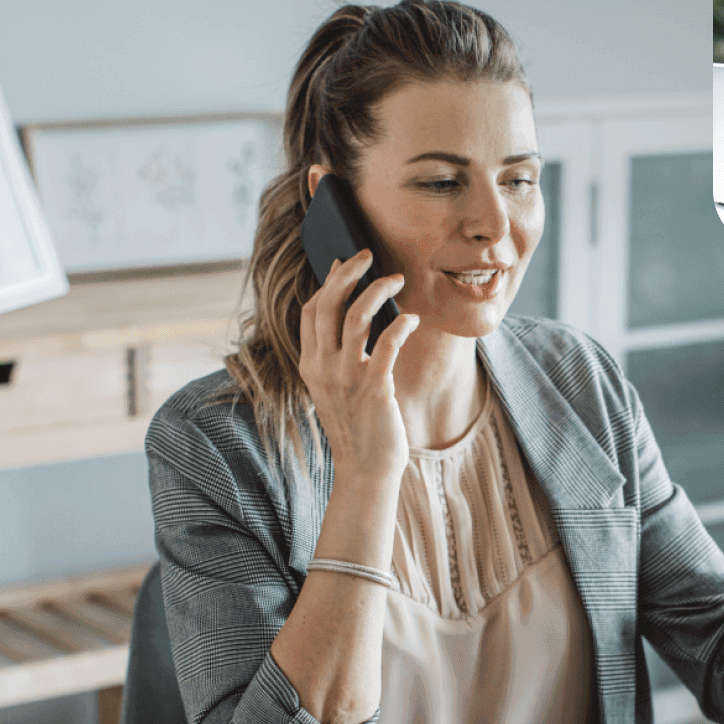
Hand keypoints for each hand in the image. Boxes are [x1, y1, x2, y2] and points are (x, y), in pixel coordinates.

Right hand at [298, 250, 419, 483]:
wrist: (366, 469)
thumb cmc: (358, 426)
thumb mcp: (336, 388)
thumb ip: (336, 356)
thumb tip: (351, 316)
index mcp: (311, 365)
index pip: (312, 311)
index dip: (327, 282)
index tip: (342, 263)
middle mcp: (324, 368)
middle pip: (329, 304)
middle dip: (349, 273)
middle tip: (369, 254)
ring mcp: (347, 377)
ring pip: (356, 315)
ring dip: (378, 290)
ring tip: (397, 279)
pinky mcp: (375, 388)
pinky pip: (387, 343)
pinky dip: (401, 325)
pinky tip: (412, 320)